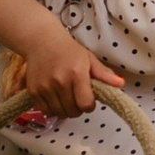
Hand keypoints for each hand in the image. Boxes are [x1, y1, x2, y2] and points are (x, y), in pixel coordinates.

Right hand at [3, 26, 128, 119]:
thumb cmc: (68, 50)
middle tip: (77, 98)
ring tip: (66, 98)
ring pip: (59, 113)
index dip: (89, 105)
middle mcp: (60, 81)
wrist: (41, 41)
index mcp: (77, 73)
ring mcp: (45, 87)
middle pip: (72, 111)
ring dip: (65, 110)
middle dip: (78, 108)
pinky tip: (55, 98)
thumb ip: (104, 74)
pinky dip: (52, 109)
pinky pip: (45, 110)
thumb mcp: (89, 59)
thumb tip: (121, 84)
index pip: (85, 104)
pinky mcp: (33, 91)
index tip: (88, 100)